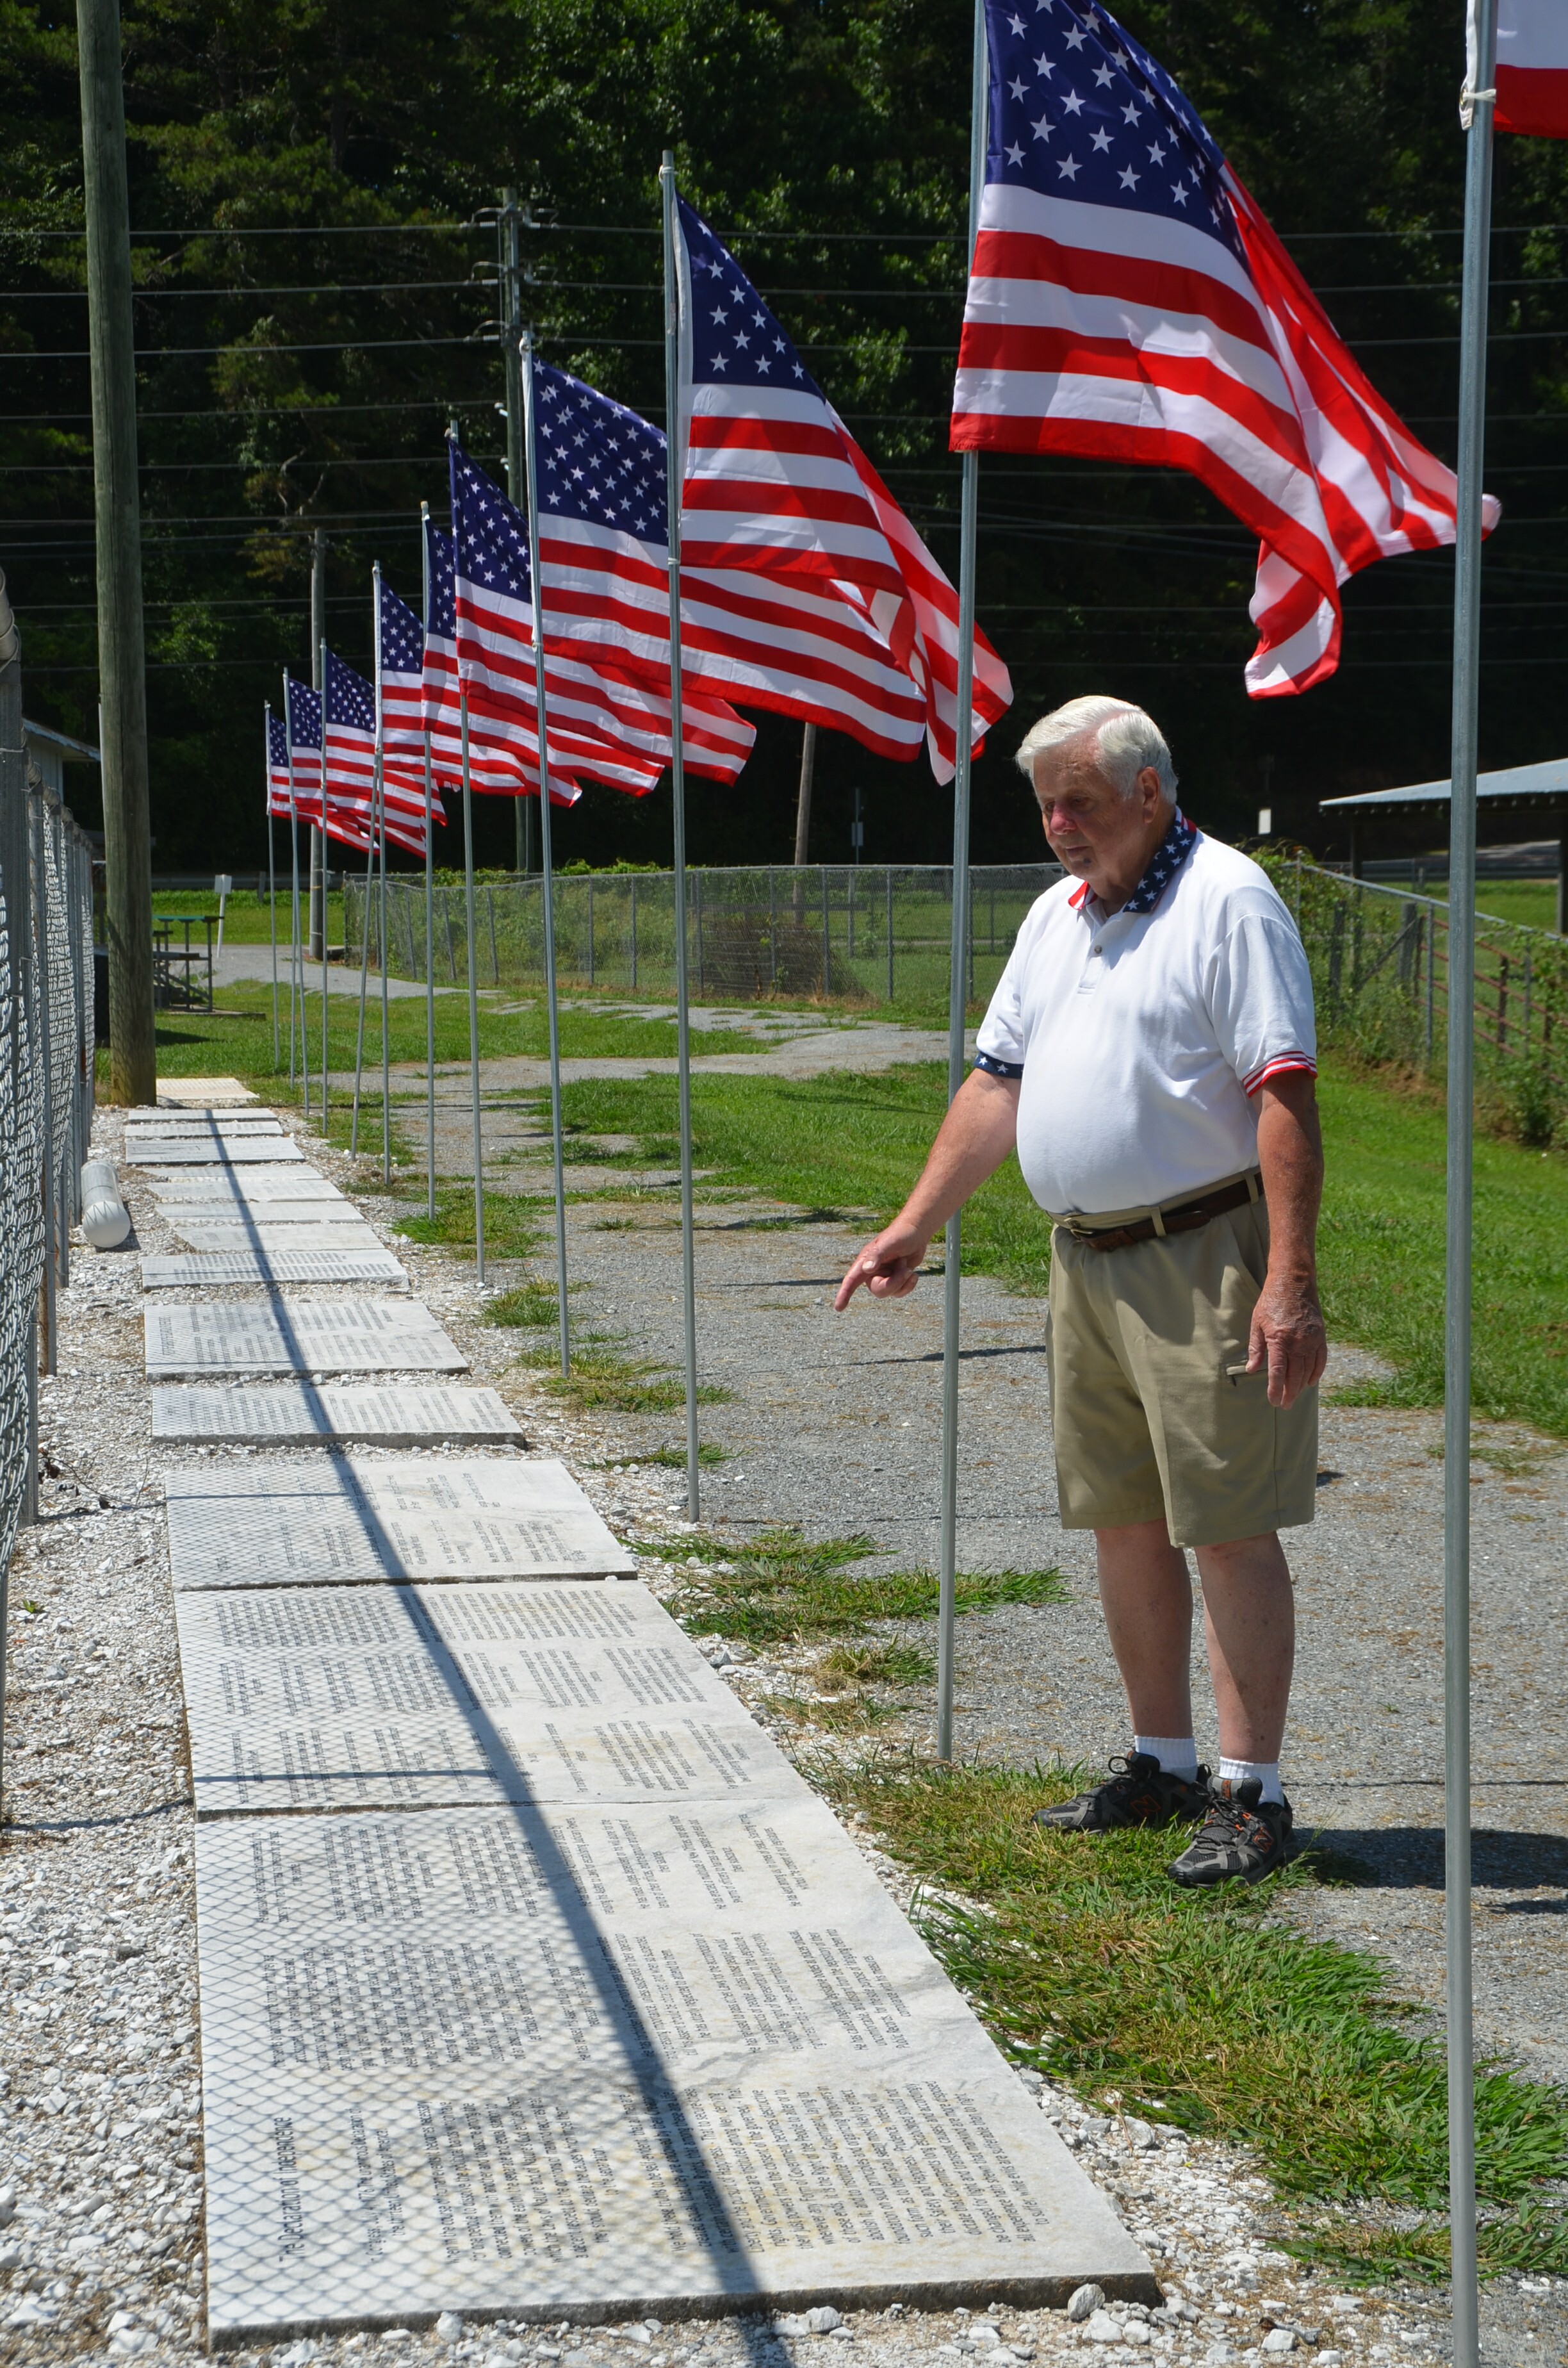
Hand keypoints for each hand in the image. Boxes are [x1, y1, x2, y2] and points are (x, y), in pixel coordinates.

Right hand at [835, 1216, 932, 1309]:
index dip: (844, 1294)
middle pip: (878, 1291)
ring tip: (907, 1265)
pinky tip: (913, 1274)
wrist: (916, 1233)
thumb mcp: (889, 1243)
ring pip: (890, 1293)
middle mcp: (872, 1272)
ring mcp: (884, 1277)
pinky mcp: (895, 1281)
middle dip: (894, 1282)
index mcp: (865, 1261)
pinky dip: (909, 1285)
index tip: (838, 1308)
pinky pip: (900, 1293)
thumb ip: (877, 1255)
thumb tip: (866, 1269)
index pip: (851, 1280)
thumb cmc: (900, 1234)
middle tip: (906, 1268)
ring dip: (903, 1280)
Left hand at [1246, 1271, 1326, 1408]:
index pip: (1278, 1372)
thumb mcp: (1257, 1323)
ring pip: (1308, 1370)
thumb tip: (1252, 1369)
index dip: (1275, 1389)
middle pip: (1294, 1375)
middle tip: (1284, 1405)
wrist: (1294, 1282)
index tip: (1274, 1401)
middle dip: (1289, 1393)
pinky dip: (1316, 1373)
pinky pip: (1321, 1360)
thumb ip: (1256, 1348)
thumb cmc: (1271, 1301)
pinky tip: (1310, 1381)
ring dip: (1301, 1386)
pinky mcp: (1321, 1336)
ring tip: (1294, 1396)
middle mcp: (1298, 1342)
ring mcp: (1312, 1340)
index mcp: (1279, 1339)